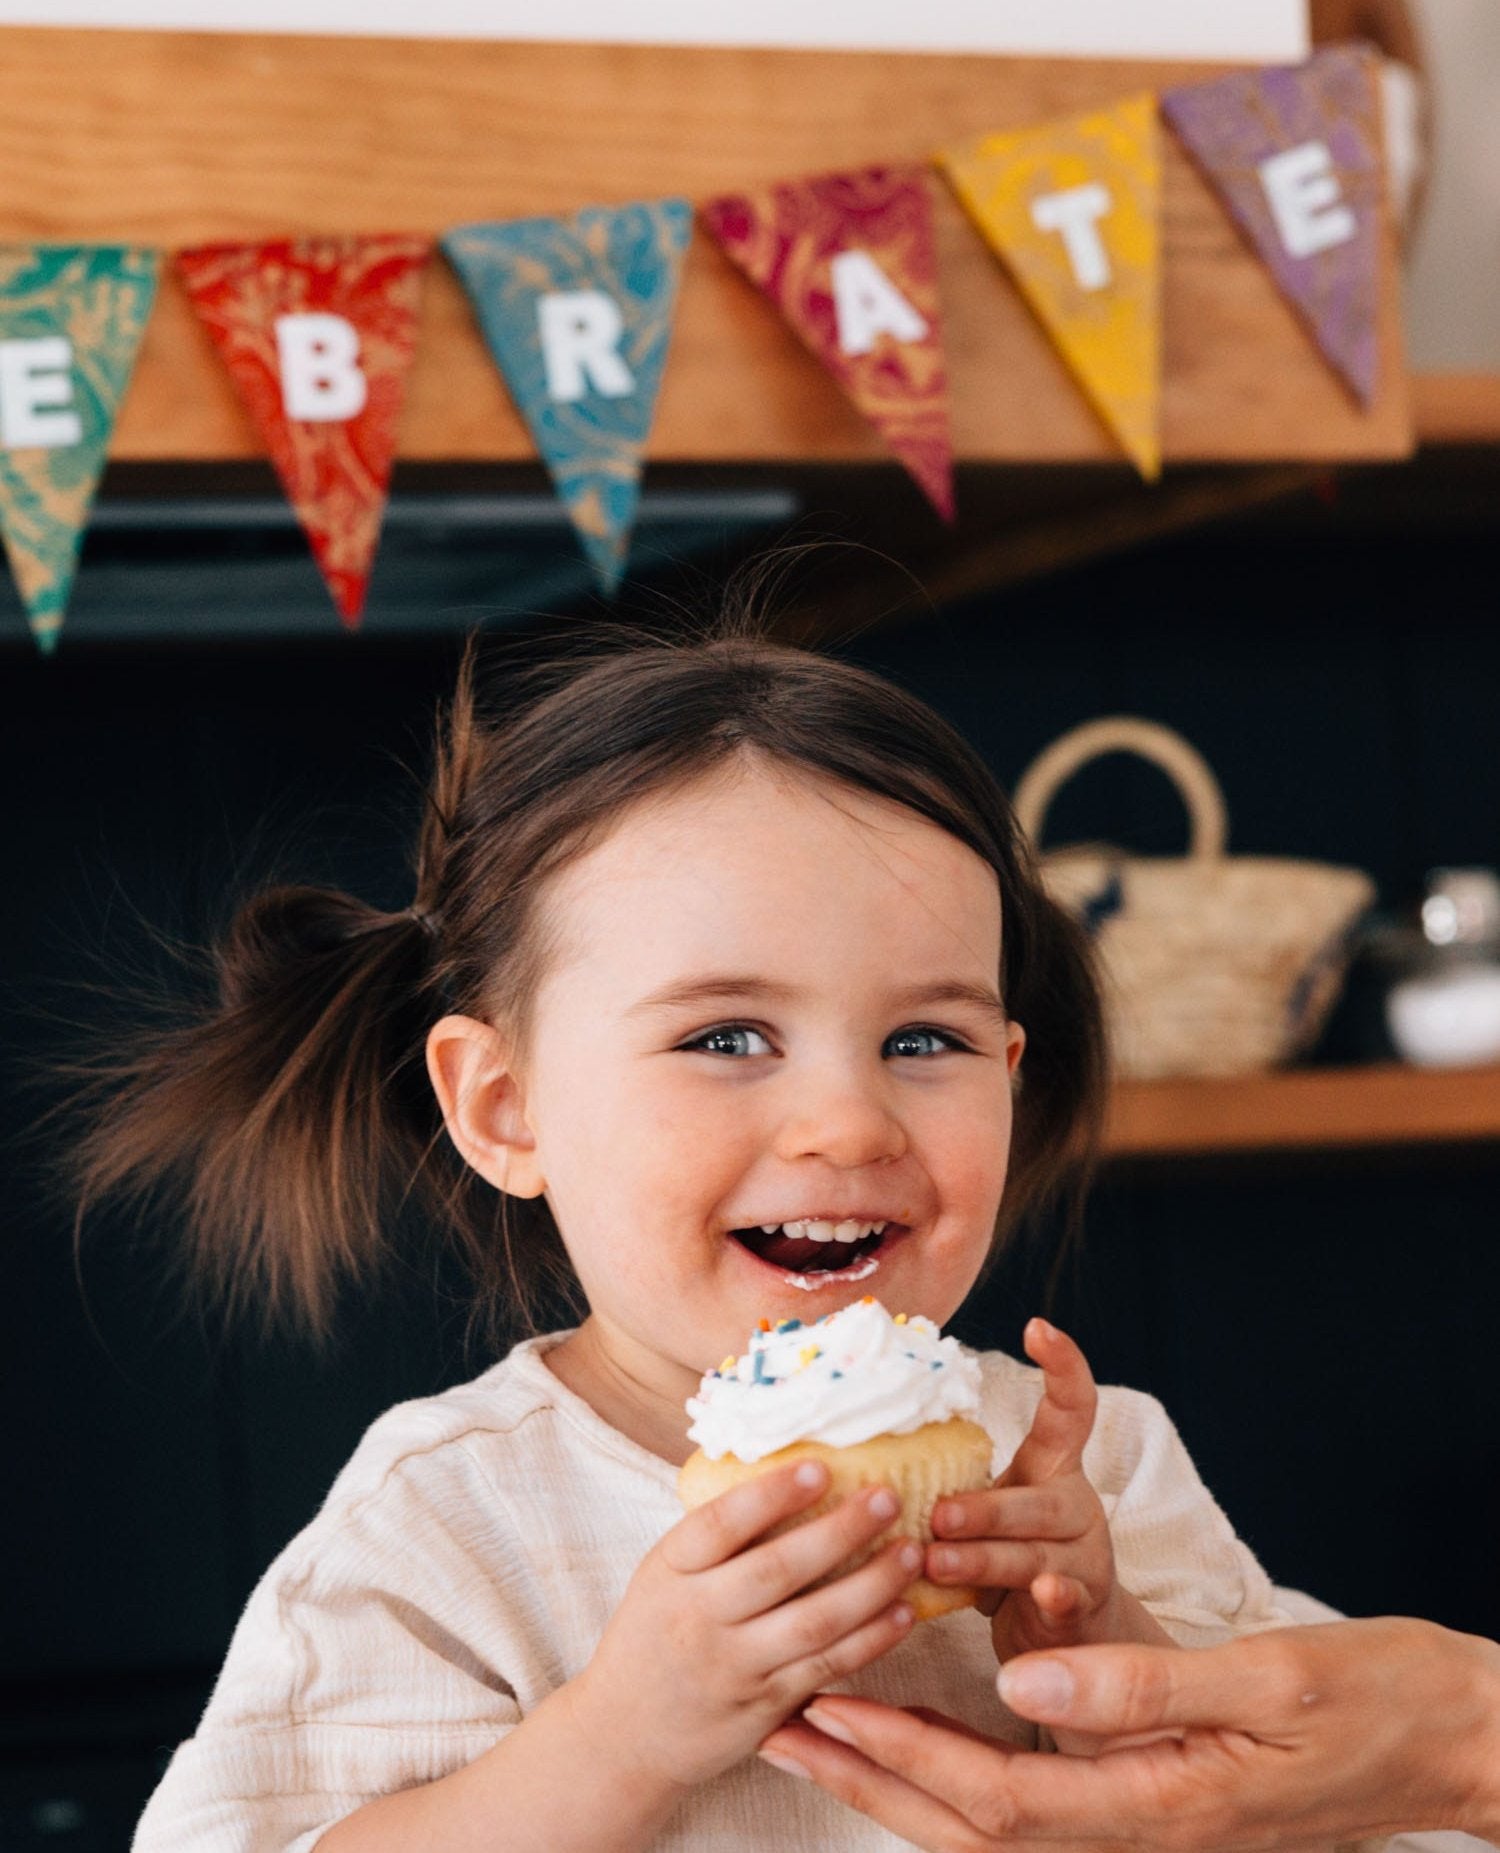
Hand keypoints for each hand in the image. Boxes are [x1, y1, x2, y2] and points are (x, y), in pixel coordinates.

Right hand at [567, 1458, 922, 1792]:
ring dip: (871, 1585)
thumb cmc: (654, 1633)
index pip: (720, 1524)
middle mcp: (699, 1617)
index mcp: (671, 1570)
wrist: (626, 1733)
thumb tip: (790, 1473)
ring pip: (813, 1622)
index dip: (772, 1494)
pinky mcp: (763, 1706)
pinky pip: (825, 1667)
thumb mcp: (664, 1574)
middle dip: (841, 1530)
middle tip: (889, 1498)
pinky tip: (902, 1612)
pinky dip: (870, 1640)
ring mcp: (733, 1666)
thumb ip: (715, 1537)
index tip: (820, 1467)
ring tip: (911, 1551)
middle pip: (778, 1569)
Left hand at [759, 1618, 1499, 1850]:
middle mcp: (1140, 1831)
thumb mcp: (1263, 1679)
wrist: (1451, 1739)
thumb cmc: (1371, 1700)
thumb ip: (1139, 1685)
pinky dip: (964, 1765)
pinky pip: (1035, 1797)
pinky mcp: (1155, 1801)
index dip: (904, 1757)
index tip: (825, 1707)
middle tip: (782, 1721)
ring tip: (825, 1720)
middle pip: (973, 1826)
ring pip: (995, 1820)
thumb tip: (1026, 1682)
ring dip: (904, 1773)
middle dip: (872, 1777)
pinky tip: (927, 1728)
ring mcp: (1146, 1825)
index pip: (999, 1798)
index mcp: (1160, 1808)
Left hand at [927, 1320, 1152, 1664]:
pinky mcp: (1083, 1606)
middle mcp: (1075, 1505)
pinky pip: (1065, 1600)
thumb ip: (951, 1477)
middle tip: (937, 1515)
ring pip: (1033, 1554)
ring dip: (983, 1558)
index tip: (1037, 1327)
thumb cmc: (1006, 1555)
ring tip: (935, 1560)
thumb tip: (858, 1446)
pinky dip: (1053, 1598)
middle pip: (1034, 1499)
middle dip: (983, 1508)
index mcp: (1053, 1468)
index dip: (1062, 1365)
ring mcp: (1084, 1557)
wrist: (1069, 1639)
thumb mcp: (987, 1509)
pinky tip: (1041, 1596)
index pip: (1070, 1409)